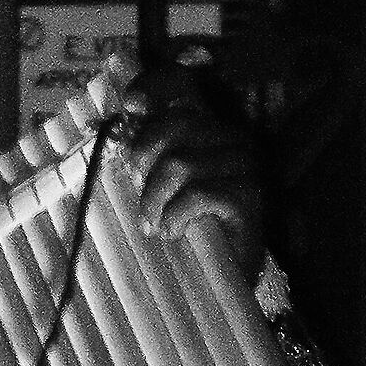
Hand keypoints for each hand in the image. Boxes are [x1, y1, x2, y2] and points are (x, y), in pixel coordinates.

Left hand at [123, 70, 263, 282]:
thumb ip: (145, 159)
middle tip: (140, 196)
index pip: (183, 84)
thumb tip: (117, 135)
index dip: (154, 85)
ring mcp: (243, 165)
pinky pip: (199, 193)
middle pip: (175, 124)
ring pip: (181, 163)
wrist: (223, 280)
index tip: (131, 106)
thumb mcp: (159, 189)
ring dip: (155, 200)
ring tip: (154, 225)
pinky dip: (176, 215)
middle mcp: (229, 138)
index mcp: (205, 129)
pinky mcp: (248, 196)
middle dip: (143, 160)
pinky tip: (174, 232)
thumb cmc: (188, 232)